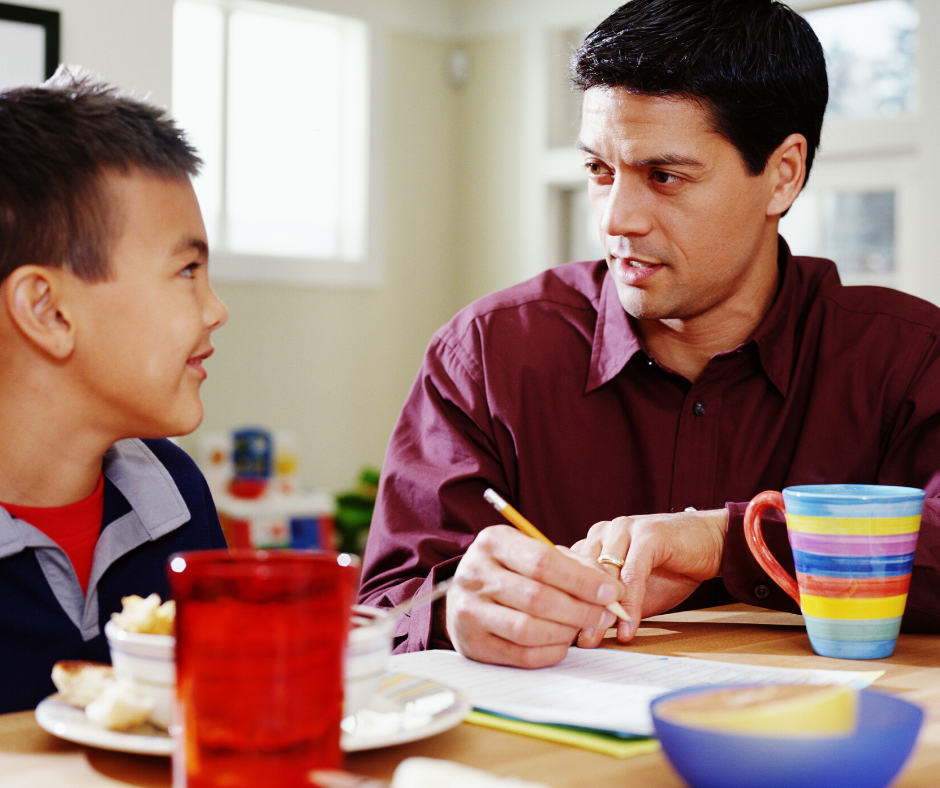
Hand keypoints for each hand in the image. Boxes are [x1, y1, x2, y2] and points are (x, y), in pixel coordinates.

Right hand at [444, 525, 622, 667]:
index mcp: (492, 542)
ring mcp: (468, 611)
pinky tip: (563, 642)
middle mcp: (474, 575)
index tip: (612, 591)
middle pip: (537, 597)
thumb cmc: (511, 571)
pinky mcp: (472, 644)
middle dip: (581, 609)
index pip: (543, 562)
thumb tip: (611, 589)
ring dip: (567, 632)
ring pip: (529, 629)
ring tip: (583, 627)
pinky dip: (551, 652)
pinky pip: (521, 655)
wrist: (465, 595)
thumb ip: (574, 564)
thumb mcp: (535, 553)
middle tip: (606, 615)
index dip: (582, 580)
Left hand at [570, 509, 727, 646]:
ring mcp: (625, 529)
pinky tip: (628, 627)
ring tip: (596, 639)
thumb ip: (611, 605)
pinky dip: (630, 604)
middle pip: (582, 574)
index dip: (565, 602)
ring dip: (600, 610)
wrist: (713, 544)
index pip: (568, 571)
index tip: (562, 635)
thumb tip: (584, 633)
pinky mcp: (648, 535)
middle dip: (578, 610)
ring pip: (604, 574)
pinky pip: (632, 575)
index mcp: (595, 541)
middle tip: (576, 642)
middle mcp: (604, 531)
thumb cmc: (672, 569)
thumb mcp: (635, 592)